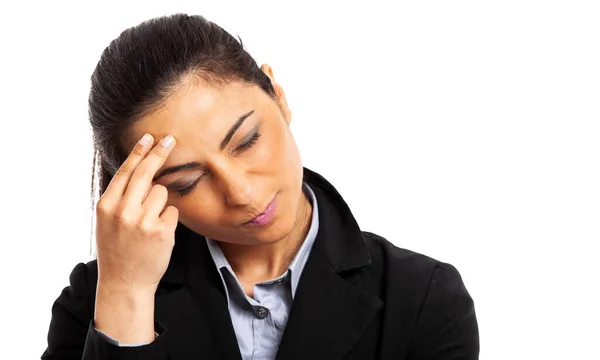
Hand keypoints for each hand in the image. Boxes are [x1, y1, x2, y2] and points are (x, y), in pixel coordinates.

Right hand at [95, 133, 178, 294]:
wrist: (124, 283)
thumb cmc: (117, 249)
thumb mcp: (107, 221)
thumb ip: (119, 198)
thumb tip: (140, 170)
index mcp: (106, 206)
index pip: (125, 171)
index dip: (138, 152)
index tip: (148, 137)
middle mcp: (123, 211)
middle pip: (146, 173)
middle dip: (159, 153)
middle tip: (171, 140)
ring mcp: (143, 220)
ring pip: (162, 192)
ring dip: (160, 203)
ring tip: (150, 223)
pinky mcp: (161, 231)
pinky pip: (172, 211)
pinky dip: (168, 219)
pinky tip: (158, 235)